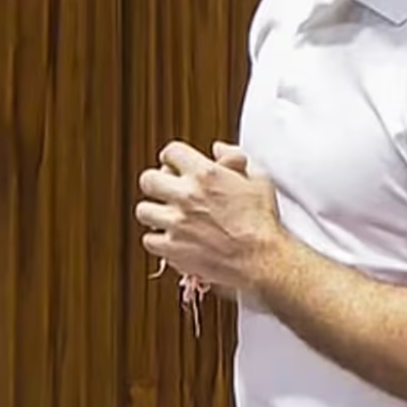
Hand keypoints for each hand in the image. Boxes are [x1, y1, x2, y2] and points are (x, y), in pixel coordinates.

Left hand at [134, 140, 282, 290]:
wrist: (262, 258)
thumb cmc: (262, 221)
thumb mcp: (257, 179)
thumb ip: (234, 158)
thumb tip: (218, 149)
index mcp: (205, 174)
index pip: (171, 152)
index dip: (173, 158)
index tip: (175, 165)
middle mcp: (186, 196)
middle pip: (148, 179)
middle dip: (156, 182)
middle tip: (165, 190)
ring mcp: (177, 223)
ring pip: (143, 211)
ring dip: (154, 212)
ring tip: (166, 216)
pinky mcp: (173, 249)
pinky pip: (149, 240)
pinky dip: (159, 240)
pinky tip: (172, 239)